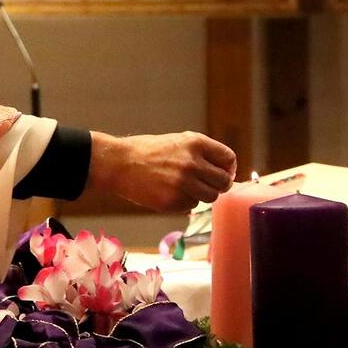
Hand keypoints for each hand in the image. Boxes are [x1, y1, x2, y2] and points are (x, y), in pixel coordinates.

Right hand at [89, 131, 236, 211]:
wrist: (119, 164)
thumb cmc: (148, 151)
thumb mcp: (178, 142)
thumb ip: (202, 153)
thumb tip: (227, 170)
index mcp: (195, 143)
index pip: (229, 158)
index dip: (228, 168)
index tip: (223, 173)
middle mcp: (192, 163)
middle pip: (224, 182)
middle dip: (219, 185)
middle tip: (208, 185)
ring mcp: (183, 184)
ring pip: (211, 197)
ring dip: (202, 195)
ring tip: (185, 188)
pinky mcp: (173, 201)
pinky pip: (191, 206)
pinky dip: (184, 202)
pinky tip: (169, 192)